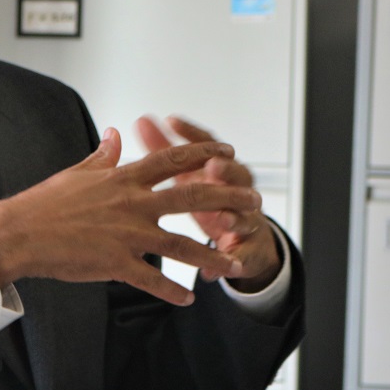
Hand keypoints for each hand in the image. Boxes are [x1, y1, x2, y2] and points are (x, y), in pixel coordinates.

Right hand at [0, 127, 262, 305]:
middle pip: (192, 197)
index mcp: (123, 178)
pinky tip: (189, 298)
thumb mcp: (77, 172)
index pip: (172, 160)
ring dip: (212, 256)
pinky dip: (172, 291)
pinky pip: (153, 280)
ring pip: (181, 245)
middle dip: (227, 198)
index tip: (227, 150)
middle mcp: (132, 203)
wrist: (20, 232)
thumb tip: (115, 134)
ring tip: (235, 264)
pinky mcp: (116, 262)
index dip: (203, 153)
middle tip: (254, 201)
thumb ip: (103, 155)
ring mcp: (127, 234)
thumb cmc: (44, 203)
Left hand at [136, 116, 282, 291]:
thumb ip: (162, 151)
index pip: (207, 147)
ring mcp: (244, 220)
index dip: (192, 134)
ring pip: (244, 216)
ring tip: (222, 218)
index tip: (172, 121)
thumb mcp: (186, 177)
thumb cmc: (209, 201)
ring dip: (234, 216)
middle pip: (236, 175)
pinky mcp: (248, 251)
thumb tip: (142, 120)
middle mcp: (235, 191)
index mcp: (216, 172)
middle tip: (212, 167)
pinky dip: (234, 261)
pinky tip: (219, 269)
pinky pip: (243, 256)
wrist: (244, 240)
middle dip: (225, 171)